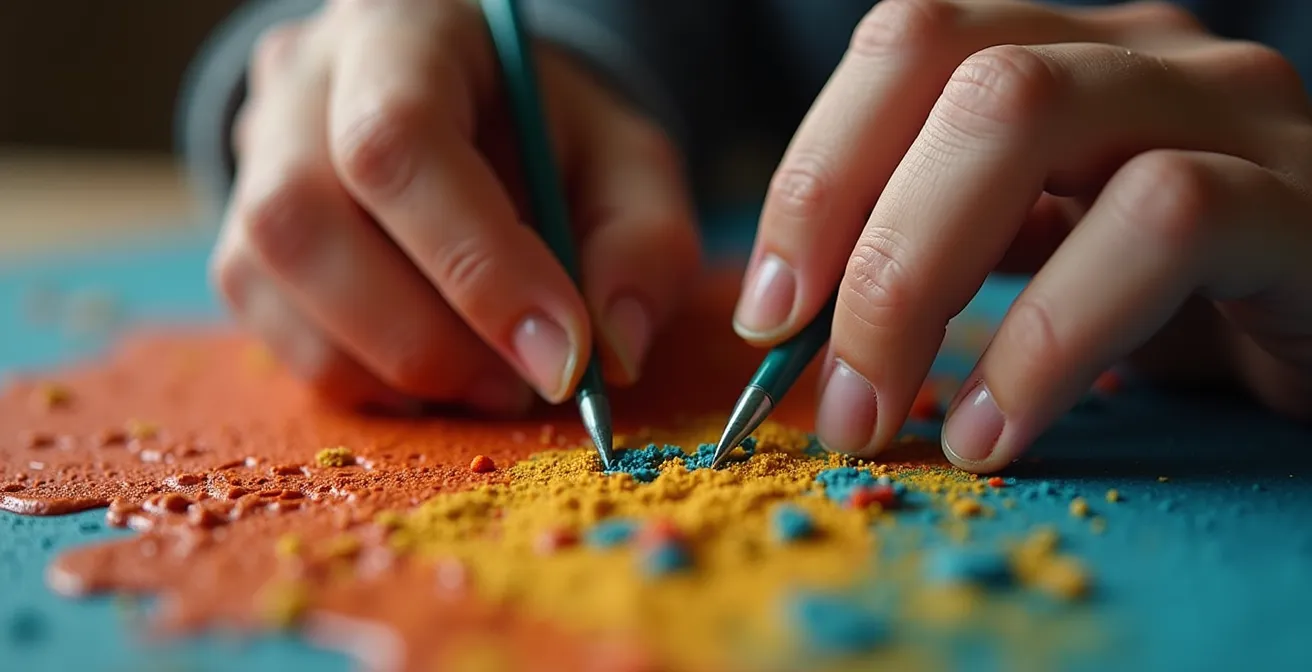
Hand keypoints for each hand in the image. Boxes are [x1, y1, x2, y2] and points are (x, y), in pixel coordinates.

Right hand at [210, 0, 699, 413]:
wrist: (482, 122)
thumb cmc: (554, 138)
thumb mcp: (632, 167)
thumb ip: (644, 243)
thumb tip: (610, 349)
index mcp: (402, 30)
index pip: (398, 139)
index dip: (478, 263)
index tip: (562, 355)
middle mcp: (303, 85)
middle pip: (305, 218)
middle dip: (430, 335)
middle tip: (526, 382)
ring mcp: (255, 165)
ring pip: (273, 285)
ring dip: (396, 366)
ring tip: (493, 378)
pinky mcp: (243, 248)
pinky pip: (278, 336)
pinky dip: (369, 381)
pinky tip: (440, 370)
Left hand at [735, 0, 1311, 471]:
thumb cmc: (1189, 301)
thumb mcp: (1046, 258)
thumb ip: (948, 252)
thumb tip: (799, 312)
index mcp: (1062, 53)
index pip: (906, 47)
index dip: (813, 174)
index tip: (766, 309)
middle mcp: (1139, 53)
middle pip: (955, 72)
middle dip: (853, 235)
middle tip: (812, 379)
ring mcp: (1229, 109)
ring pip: (1027, 112)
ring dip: (917, 278)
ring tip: (878, 413)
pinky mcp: (1301, 202)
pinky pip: (1159, 226)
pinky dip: (1048, 338)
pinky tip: (997, 431)